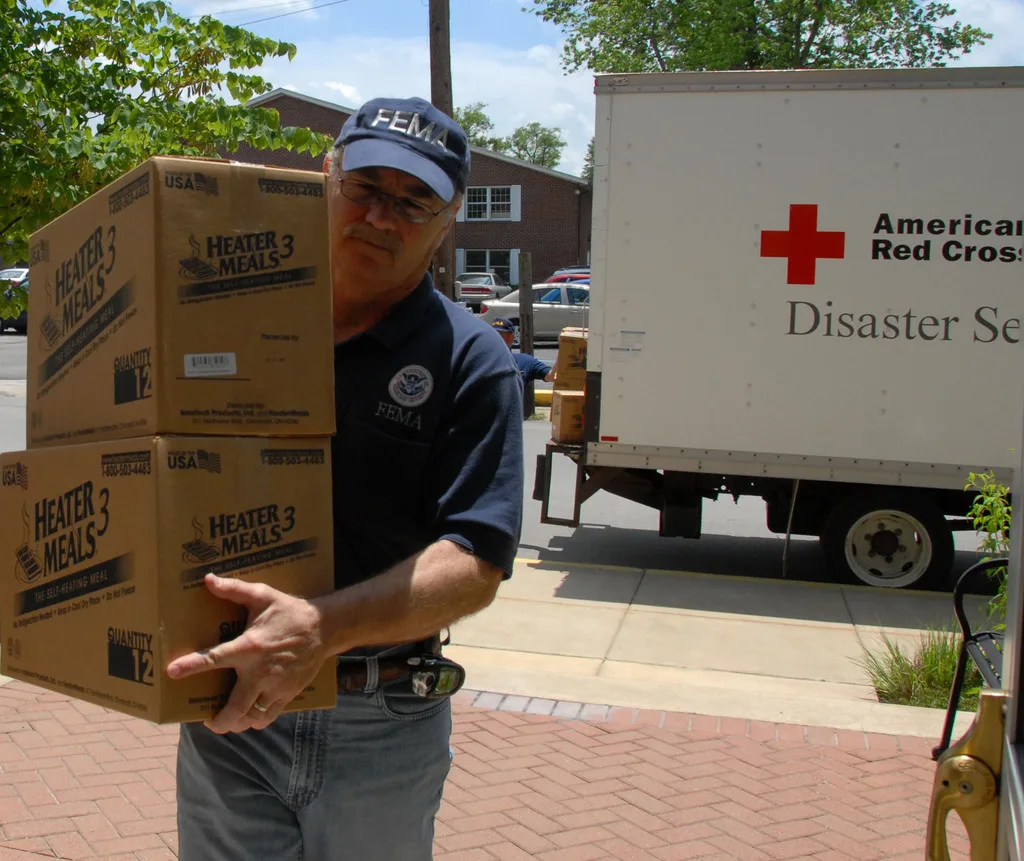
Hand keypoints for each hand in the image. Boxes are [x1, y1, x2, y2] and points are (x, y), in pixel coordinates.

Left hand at [166, 574, 330, 733]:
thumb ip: (234, 589)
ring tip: (228, 721)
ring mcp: (275, 686)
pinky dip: (256, 721)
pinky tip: (250, 717)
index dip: (191, 666)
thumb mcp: (263, 595)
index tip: (172, 672)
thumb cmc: (289, 611)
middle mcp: (260, 671)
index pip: (214, 658)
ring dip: (236, 723)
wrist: (325, 627)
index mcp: (249, 647)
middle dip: (218, 721)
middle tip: (208, 721)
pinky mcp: (288, 693)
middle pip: (234, 708)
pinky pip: (268, 716)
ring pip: (251, 717)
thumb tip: (208, 580)